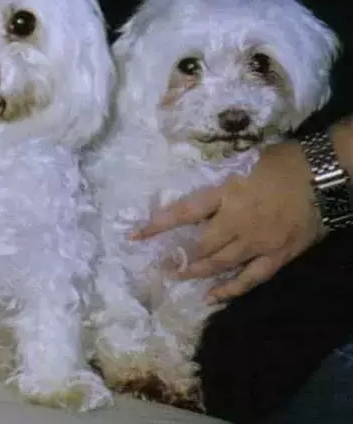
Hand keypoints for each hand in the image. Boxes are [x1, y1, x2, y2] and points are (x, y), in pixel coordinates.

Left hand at [130, 141, 323, 301]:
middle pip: (201, 246)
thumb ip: (219, 179)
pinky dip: (231, 290)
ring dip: (197, 273)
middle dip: (178, 257)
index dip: (158, 225)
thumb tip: (195, 184)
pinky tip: (213, 298)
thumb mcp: (242, 162)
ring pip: (221, 264)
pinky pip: (252, 278)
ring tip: (178, 278)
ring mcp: (258, 242)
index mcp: (226, 194)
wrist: (324, 173)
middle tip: (161, 265)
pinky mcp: (279, 255)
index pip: (183, 212)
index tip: (135, 236)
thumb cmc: (282, 161)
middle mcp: (238, 222)